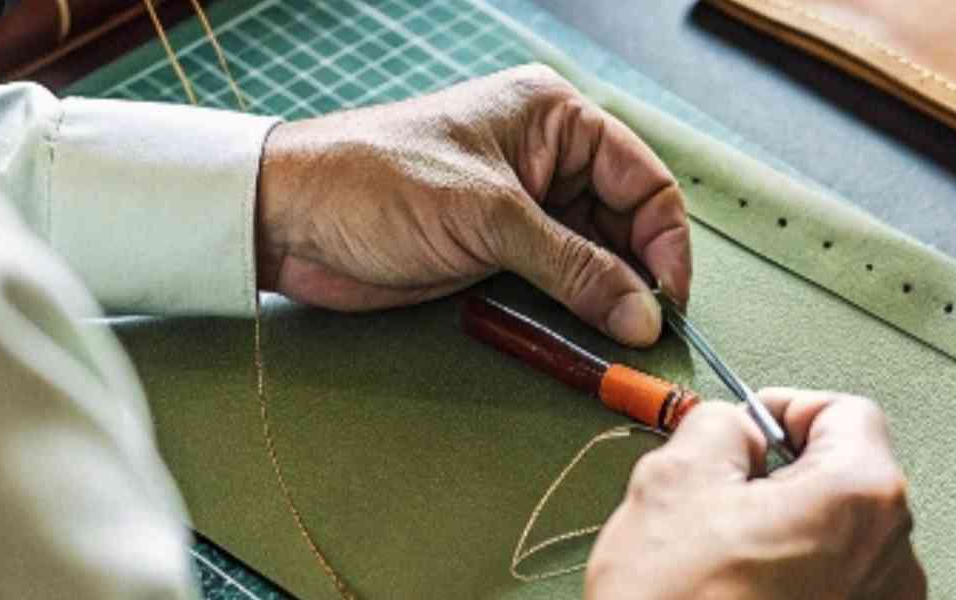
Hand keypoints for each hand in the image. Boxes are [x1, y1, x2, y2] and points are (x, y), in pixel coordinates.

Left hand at [255, 65, 689, 346]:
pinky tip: (579, 334)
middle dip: (637, 275)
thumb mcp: (489, 219)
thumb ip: (573, 267)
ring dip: (605, 298)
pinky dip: (570, 310)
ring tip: (614, 339)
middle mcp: (543, 157)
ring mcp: (519, 206)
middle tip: (643, 330)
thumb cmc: (375, 182)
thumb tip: (641, 312)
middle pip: (624, 222)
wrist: (287, 218)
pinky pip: (554, 282)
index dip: (664, 241)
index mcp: (552, 117)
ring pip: (592, 258)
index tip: (667, 299)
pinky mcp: (493, 250)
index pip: (641, 178)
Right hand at [585, 389, 925, 599]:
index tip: (749, 428)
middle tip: (724, 495)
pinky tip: (745, 592)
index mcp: (861, 496)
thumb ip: (719, 426)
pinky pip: (839, 585)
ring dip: (791, 531)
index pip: (847, 412)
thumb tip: (737, 429)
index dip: (787, 409)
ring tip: (727, 557)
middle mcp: (893, 556)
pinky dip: (799, 579)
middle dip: (787, 476)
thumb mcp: (675, 482)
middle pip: (850, 477)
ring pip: (842, 537)